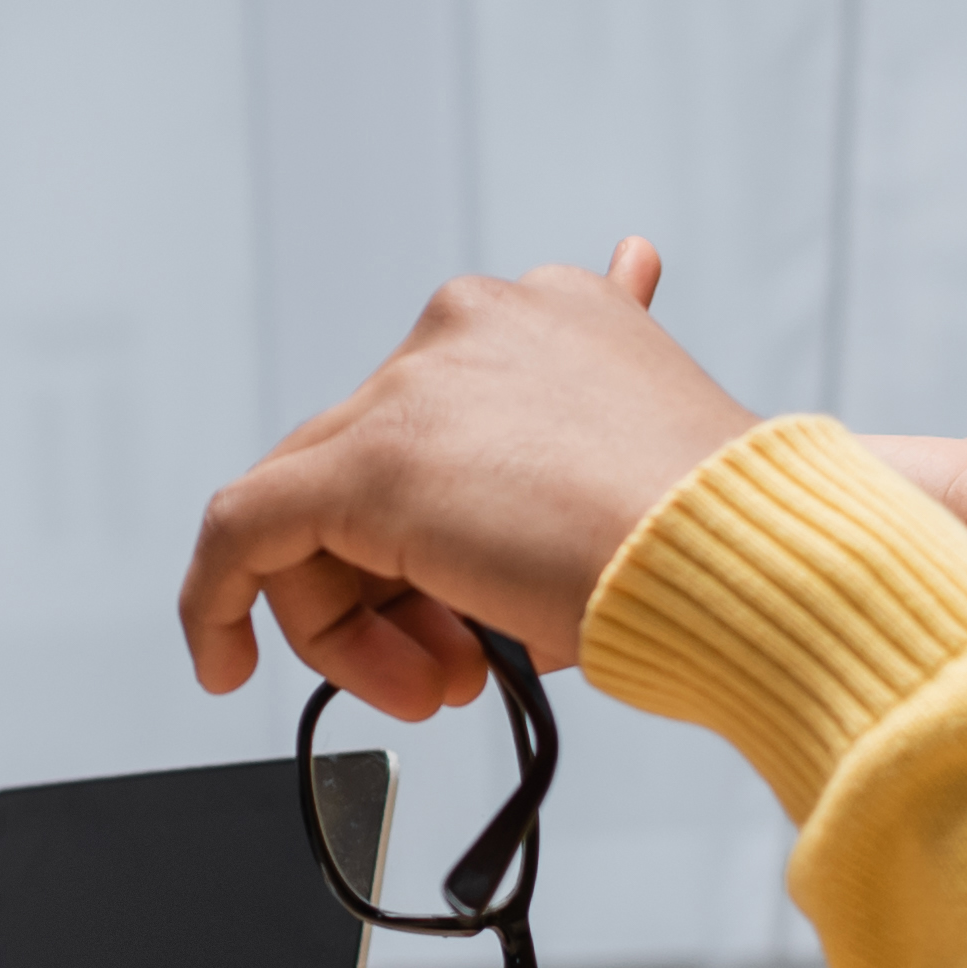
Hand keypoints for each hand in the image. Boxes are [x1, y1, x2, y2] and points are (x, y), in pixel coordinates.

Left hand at [176, 237, 762, 718]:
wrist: (746, 559)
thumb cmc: (716, 537)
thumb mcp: (646, 470)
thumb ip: (586, 417)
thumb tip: (629, 284)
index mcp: (549, 314)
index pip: (435, 431)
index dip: (439, 545)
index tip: (471, 622)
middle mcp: (472, 324)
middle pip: (368, 472)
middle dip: (399, 592)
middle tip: (453, 673)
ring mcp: (414, 386)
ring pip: (316, 510)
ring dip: (357, 624)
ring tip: (442, 683)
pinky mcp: (365, 464)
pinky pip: (243, 528)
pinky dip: (220, 601)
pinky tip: (221, 665)